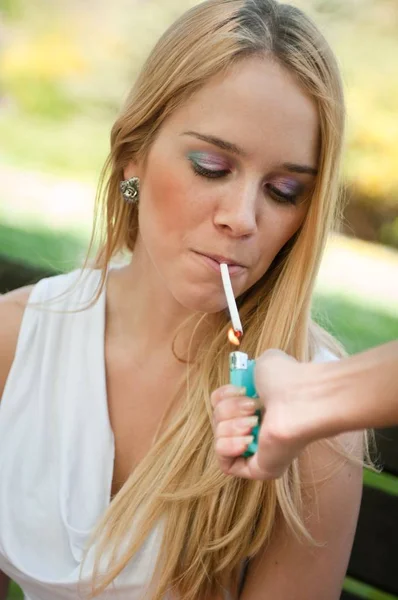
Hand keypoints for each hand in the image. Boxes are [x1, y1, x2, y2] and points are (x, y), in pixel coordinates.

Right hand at [211, 350, 314, 479]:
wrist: (301, 400)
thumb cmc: (287, 380)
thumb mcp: (266, 362)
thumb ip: (253, 368)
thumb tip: (248, 378)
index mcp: (256, 407)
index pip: (220, 406)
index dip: (223, 396)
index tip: (242, 389)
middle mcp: (255, 429)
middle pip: (217, 420)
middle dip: (229, 410)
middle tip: (253, 407)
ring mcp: (256, 451)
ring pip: (218, 439)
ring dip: (232, 426)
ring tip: (254, 423)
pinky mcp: (256, 469)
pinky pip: (225, 463)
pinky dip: (229, 446)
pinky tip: (247, 439)